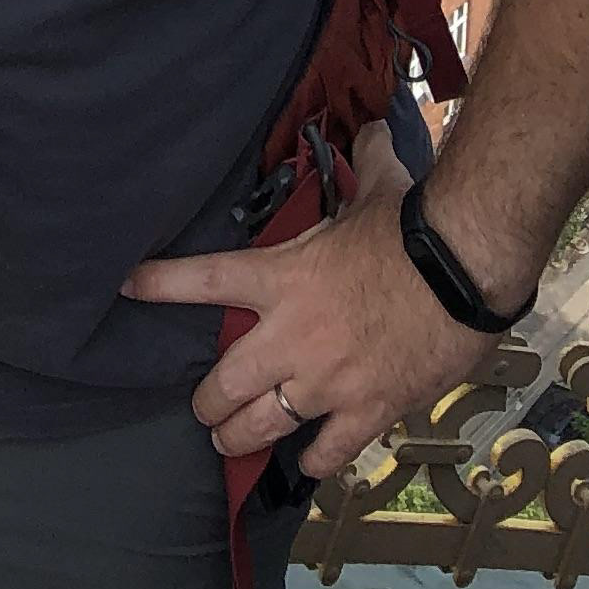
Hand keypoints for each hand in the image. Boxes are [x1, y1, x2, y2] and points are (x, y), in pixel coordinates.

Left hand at [121, 127, 504, 477]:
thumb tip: (368, 128)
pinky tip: (304, 461)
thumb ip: (364, 162)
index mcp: (282, 276)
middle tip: (202, 406)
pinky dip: (312, 459)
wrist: (461, 275)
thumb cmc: (413, 228)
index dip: (160, 285)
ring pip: (261, 424)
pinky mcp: (366, 411)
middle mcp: (291, 335)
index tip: (127, 287)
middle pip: (224, 381)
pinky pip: (326, 452)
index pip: (204, 279)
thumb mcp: (376, 189)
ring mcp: (326, 381)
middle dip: (207, 400)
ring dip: (239, 436)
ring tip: (228, 440)